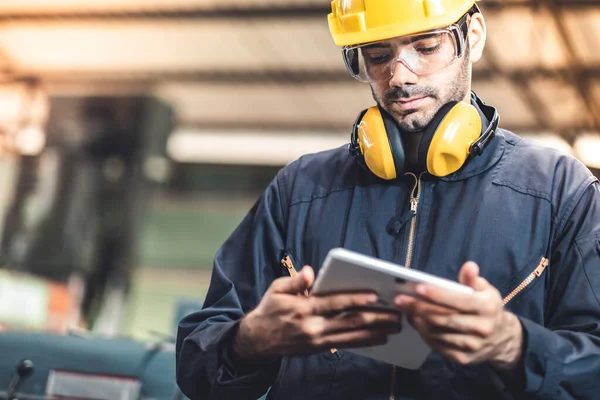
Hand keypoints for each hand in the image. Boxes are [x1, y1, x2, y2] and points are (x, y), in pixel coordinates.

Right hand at [232, 266, 402, 364]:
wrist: (257, 341)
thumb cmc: (269, 310)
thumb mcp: (276, 290)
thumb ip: (295, 281)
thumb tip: (310, 271)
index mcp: (303, 309)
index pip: (334, 303)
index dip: (355, 299)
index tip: (375, 296)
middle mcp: (313, 327)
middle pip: (349, 322)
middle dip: (375, 318)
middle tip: (397, 314)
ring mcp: (317, 340)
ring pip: (352, 336)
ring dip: (376, 331)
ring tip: (395, 327)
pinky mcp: (319, 348)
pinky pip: (346, 345)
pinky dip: (364, 342)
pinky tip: (379, 338)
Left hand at [395, 262, 523, 369]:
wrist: (502, 339)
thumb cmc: (488, 308)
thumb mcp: (486, 290)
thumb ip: (473, 279)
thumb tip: (469, 266)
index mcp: (487, 308)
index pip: (458, 301)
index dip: (437, 295)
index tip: (418, 288)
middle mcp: (481, 328)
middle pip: (443, 318)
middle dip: (419, 308)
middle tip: (400, 299)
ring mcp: (472, 345)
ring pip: (438, 333)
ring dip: (418, 321)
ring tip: (405, 310)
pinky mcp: (463, 358)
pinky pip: (438, 346)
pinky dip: (424, 334)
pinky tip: (416, 323)